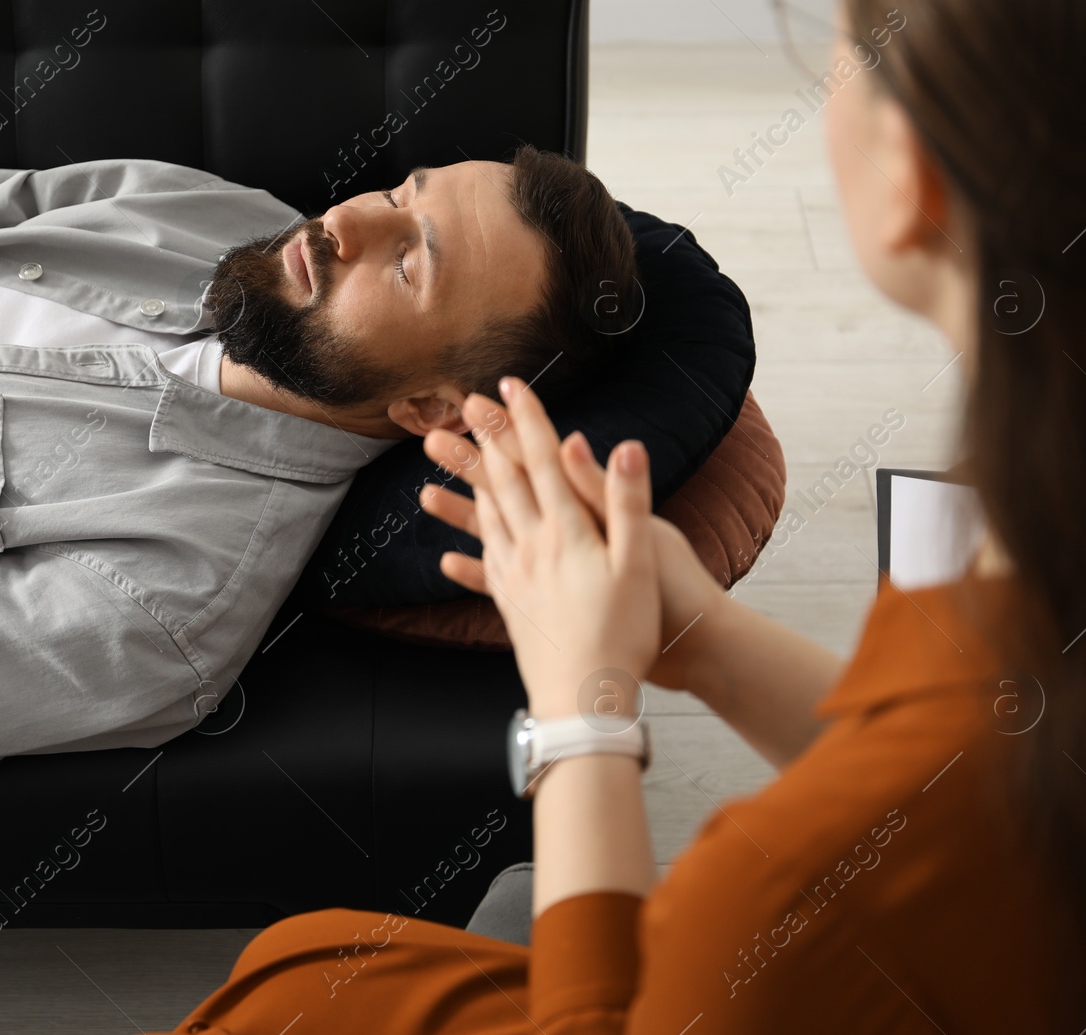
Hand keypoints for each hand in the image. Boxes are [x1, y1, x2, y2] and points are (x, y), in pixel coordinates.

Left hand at [421, 379, 660, 717]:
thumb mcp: (639, 562)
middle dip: (485, 439)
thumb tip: (626, 446)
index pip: (543, 461)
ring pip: (486, 519)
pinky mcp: (511, 608)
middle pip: (504, 482)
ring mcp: (516, 578)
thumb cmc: (625, 632)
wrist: (587, 698)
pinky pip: (483, 568)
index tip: (509, 387)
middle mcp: (533, 548)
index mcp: (567, 531)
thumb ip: (626, 501)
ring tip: (446, 461)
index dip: (525, 421)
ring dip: (466, 484)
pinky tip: (448, 552)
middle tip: (464, 407)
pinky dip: (467, 550)